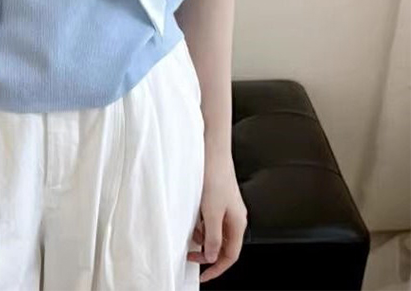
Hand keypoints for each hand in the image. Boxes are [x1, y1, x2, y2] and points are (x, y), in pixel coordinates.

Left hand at [188, 148, 247, 281]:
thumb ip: (212, 237)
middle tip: (191, 257)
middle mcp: (234, 216)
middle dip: (207, 253)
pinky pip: (209, 219)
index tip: (203, 276)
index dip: (216, 268)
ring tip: (188, 237)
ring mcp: (226, 206)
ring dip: (202, 238)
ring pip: (215, 231)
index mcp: (238, 222)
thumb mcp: (211, 212)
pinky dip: (200, 224)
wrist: (212, 149)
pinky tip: (191, 220)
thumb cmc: (214, 175)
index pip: (230, 255)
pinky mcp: (216, 197)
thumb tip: (211, 256)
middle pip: (223, 244)